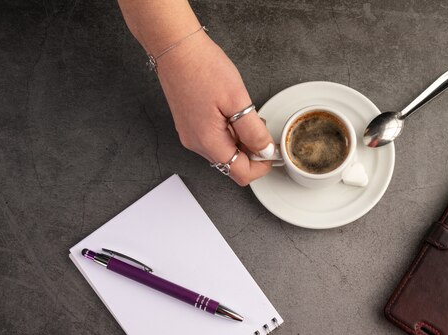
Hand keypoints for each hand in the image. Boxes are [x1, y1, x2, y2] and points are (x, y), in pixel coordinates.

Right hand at [155, 32, 273, 185]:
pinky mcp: (189, 125)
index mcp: (209, 141)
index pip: (240, 173)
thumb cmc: (203, 68)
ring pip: (223, 151)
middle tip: (258, 124)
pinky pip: (213, 138)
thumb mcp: (238, 100)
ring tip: (244, 113)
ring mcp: (190, 135)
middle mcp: (196, 143)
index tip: (271, 149)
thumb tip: (265, 151)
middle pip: (232, 164)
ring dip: (240, 140)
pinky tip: (231, 111)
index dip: (261, 166)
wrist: (176, 48)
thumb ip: (253, 131)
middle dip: (251, 150)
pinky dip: (228, 131)